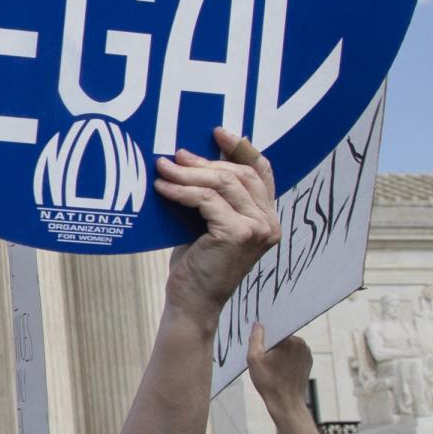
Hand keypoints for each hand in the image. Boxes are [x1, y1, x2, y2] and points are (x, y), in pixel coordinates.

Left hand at [155, 131, 280, 328]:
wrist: (193, 302)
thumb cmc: (198, 264)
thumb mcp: (209, 224)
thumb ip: (214, 197)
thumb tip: (191, 158)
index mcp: (267, 218)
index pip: (262, 172)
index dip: (242, 148)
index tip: (218, 132)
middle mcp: (270, 222)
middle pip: (240, 174)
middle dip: (206, 160)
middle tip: (176, 155)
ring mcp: (257, 228)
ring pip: (223, 183)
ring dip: (189, 172)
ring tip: (163, 167)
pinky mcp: (238, 234)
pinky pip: (206, 199)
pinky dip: (181, 190)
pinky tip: (162, 188)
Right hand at [246, 322, 311, 412]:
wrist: (286, 403)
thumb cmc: (269, 382)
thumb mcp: (254, 359)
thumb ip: (255, 338)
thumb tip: (258, 324)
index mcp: (290, 340)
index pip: (274, 329)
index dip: (264, 336)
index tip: (258, 346)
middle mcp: (302, 344)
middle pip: (281, 337)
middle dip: (271, 345)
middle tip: (263, 359)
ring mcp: (307, 353)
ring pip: (288, 346)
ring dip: (279, 352)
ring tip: (272, 366)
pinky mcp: (308, 362)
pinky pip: (294, 354)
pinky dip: (286, 359)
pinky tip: (279, 370)